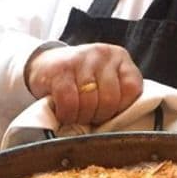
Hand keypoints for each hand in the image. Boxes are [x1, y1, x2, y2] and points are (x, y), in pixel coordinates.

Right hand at [24, 43, 142, 125]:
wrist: (43, 66)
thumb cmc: (80, 82)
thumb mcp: (104, 82)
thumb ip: (117, 95)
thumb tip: (123, 123)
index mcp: (120, 57)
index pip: (132, 89)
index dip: (120, 108)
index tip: (107, 112)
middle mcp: (102, 54)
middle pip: (110, 100)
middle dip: (98, 116)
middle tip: (88, 117)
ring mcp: (81, 59)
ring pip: (89, 103)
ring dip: (81, 118)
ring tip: (75, 115)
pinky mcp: (60, 69)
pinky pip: (69, 103)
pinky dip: (67, 115)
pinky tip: (63, 113)